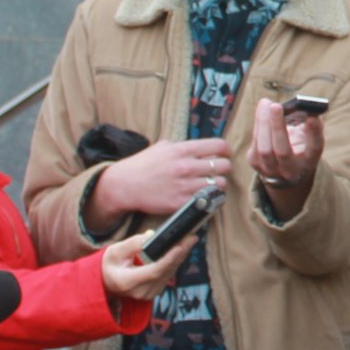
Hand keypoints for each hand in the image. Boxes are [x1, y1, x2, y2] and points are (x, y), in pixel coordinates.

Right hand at [90, 137, 232, 232]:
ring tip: (210, 185)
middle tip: (217, 171)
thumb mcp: (163, 147)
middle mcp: (186, 167)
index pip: (218, 146)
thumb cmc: (143, 165)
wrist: (125, 185)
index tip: (224, 154)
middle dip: (223, 168)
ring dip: (218, 185)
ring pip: (219, 184)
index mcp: (182, 150)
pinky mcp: (182, 203)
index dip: (225, 150)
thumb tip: (203, 148)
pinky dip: (209, 198)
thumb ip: (184, 146)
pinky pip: (208, 200)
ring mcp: (185, 186)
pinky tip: (203, 196)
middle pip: (223, 166)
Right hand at [100, 228, 194, 304]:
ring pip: (169, 273)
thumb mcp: (115, 251)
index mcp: (128, 282)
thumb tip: (151, 236)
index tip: (180, 246)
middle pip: (165, 271)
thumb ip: (133, 244)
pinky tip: (182, 249)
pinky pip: (168, 275)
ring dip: (180, 256)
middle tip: (191, 237)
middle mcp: (140, 292)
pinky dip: (175, 262)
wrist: (106, 280)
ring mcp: (149, 294)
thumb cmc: (110, 264)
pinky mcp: (155, 291)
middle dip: (180, 253)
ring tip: (190, 239)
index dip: (168, 259)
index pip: (153, 271)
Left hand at [249, 99, 323, 220]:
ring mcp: (271, 169)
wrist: (284, 173)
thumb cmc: (300, 148)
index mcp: (309, 162)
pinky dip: (258, 123)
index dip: (314, 132)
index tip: (312, 116)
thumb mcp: (309, 139)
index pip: (314, 149)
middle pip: (282, 151)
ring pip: (264, 147)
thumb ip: (310, 124)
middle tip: (276, 106)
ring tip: (266, 103)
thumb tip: (303, 106)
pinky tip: (262, 110)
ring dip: (263, 122)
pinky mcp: (255, 163)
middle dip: (278, 127)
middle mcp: (291, 171)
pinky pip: (255, 141)